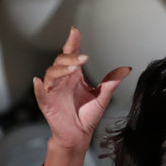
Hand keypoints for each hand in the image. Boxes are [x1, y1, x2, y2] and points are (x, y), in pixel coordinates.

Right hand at [33, 27, 128, 152]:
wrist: (79, 135)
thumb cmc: (87, 116)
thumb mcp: (102, 97)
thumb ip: (111, 82)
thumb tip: (126, 69)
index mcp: (74, 75)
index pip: (71, 54)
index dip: (72, 42)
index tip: (75, 30)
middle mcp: (62, 80)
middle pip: (60, 61)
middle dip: (70, 57)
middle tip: (83, 59)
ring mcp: (53, 91)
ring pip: (51, 73)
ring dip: (60, 69)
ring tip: (72, 69)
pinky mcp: (47, 104)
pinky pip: (40, 94)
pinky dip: (38, 88)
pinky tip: (38, 81)